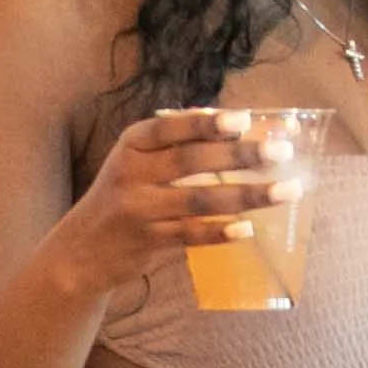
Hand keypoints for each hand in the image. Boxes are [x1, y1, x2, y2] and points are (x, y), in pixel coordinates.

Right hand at [42, 106, 275, 304]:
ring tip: (286, 190)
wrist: (82, 248)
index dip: (207, 124)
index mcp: (132, 145)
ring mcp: (140, 210)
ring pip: (199, 201)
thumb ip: (178, 139)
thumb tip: (237, 121)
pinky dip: (220, 233)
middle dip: (240, 155)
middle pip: (191, 161)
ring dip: (248, 195)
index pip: (170, 129)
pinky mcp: (148, 242)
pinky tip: (248, 229)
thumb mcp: (137, 159)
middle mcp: (132, 174)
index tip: (244, 119)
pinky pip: (191, 235)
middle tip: (281, 152)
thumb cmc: (123, 193)